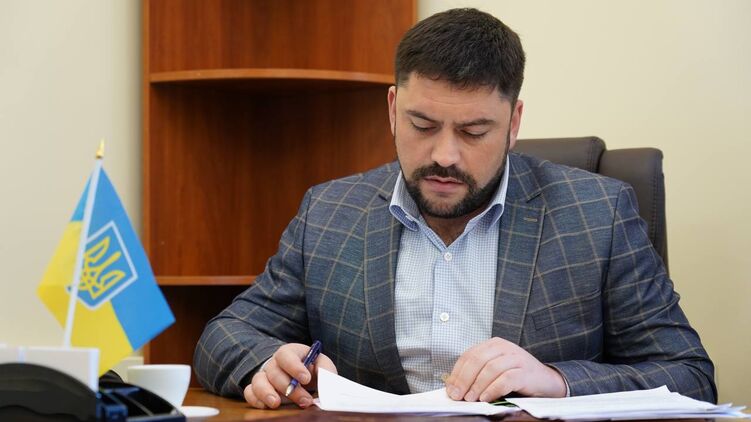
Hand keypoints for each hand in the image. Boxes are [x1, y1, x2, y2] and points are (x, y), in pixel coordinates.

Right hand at [243, 343, 336, 408]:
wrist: (302, 375)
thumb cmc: (311, 368)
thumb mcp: (322, 365)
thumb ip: (325, 370)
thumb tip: (326, 384)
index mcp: (290, 352)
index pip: (286, 355)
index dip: (294, 366)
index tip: (306, 379)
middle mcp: (274, 363)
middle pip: (275, 372)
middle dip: (289, 388)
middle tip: (305, 400)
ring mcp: (264, 375)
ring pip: (258, 381)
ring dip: (266, 393)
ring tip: (276, 404)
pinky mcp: (257, 389)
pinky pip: (249, 392)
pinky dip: (255, 399)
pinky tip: (266, 406)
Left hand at [445, 337, 565, 401]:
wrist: (546, 381)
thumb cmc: (517, 377)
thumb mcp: (495, 371)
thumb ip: (477, 374)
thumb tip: (455, 387)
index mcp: (493, 344)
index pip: (469, 355)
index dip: (457, 372)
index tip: (450, 388)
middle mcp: (504, 347)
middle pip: (477, 360)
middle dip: (464, 379)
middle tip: (458, 395)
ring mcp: (516, 358)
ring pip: (491, 369)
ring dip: (477, 385)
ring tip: (470, 399)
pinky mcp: (525, 371)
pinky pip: (506, 379)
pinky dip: (493, 389)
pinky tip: (486, 398)